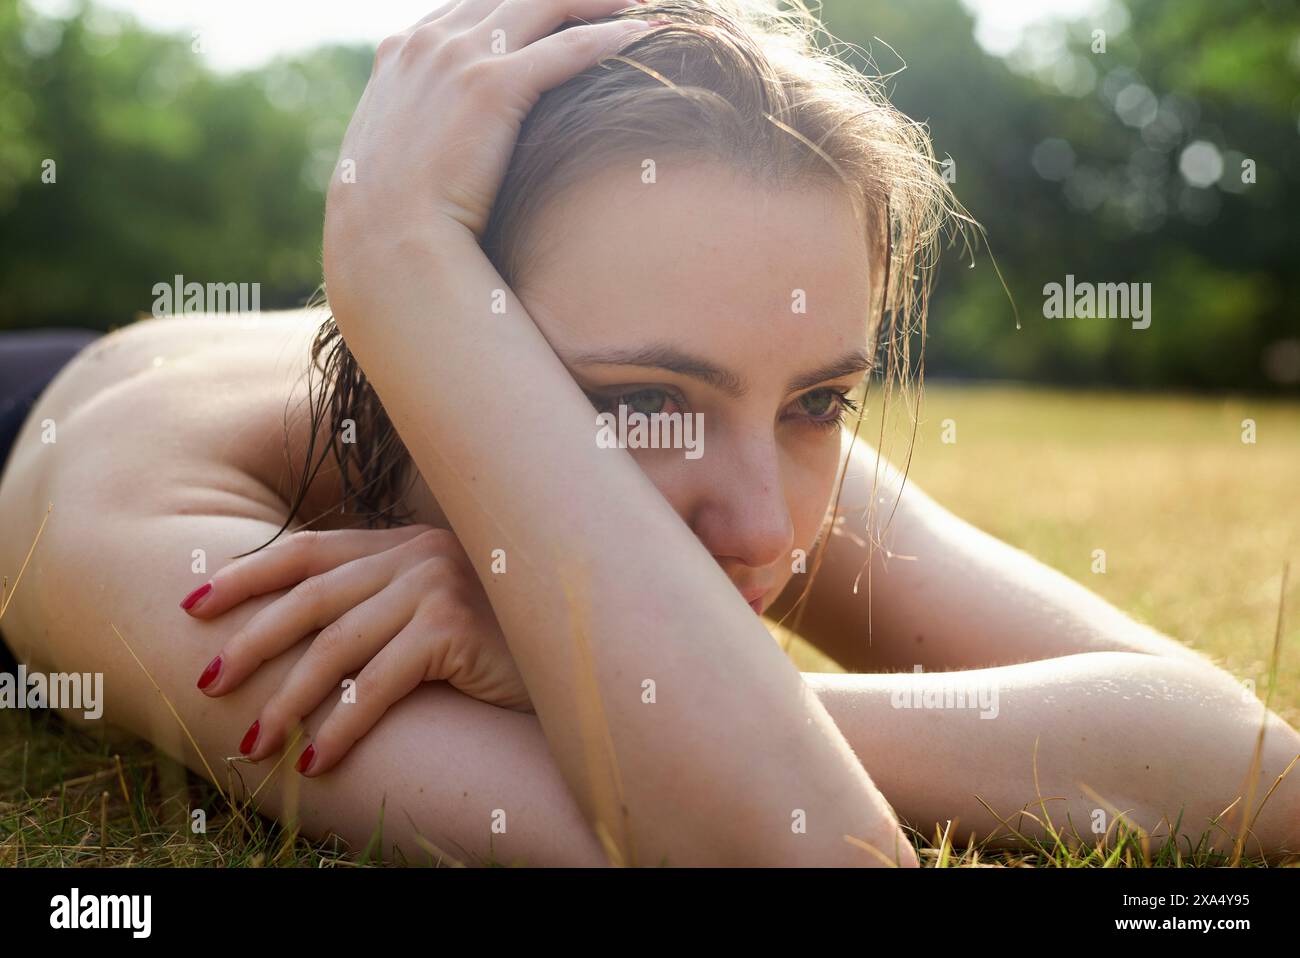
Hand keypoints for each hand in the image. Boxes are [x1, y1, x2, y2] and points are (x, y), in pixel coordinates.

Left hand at [183, 524, 531, 775]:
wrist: (580, 652)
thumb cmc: (505, 642)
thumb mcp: (438, 612)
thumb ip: (385, 607)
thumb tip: (309, 647)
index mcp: (404, 542)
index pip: (307, 550)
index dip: (247, 575)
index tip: (195, 604)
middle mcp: (415, 553)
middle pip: (309, 595)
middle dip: (251, 641)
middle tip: (207, 682)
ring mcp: (434, 586)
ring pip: (335, 645)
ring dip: (287, 699)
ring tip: (253, 742)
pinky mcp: (453, 629)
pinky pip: (375, 685)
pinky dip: (339, 726)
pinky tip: (315, 759)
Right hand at [322, 0, 653, 320]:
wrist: (388, 241)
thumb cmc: (394, 221)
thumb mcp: (396, 162)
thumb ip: (423, 132)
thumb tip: (448, 154)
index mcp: (402, 52)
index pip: (473, 4)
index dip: (519, 4)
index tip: (558, 11)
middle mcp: (429, 42)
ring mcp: (459, 58)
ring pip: (543, 3)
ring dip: (595, 0)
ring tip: (634, 2)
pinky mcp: (491, 85)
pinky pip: (565, 47)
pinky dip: (608, 35)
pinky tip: (641, 32)